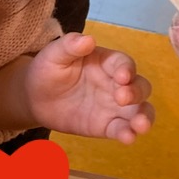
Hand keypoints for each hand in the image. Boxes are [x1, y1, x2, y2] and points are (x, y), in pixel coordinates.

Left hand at [25, 33, 153, 143]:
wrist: (34, 99)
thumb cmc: (48, 71)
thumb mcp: (54, 55)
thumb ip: (69, 46)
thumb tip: (87, 40)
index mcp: (107, 63)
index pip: (123, 64)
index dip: (126, 69)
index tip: (122, 76)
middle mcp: (117, 84)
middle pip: (139, 86)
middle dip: (136, 92)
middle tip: (122, 98)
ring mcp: (114, 106)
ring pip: (139, 109)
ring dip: (144, 116)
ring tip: (140, 125)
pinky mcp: (106, 125)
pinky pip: (121, 129)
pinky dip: (128, 133)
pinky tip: (128, 138)